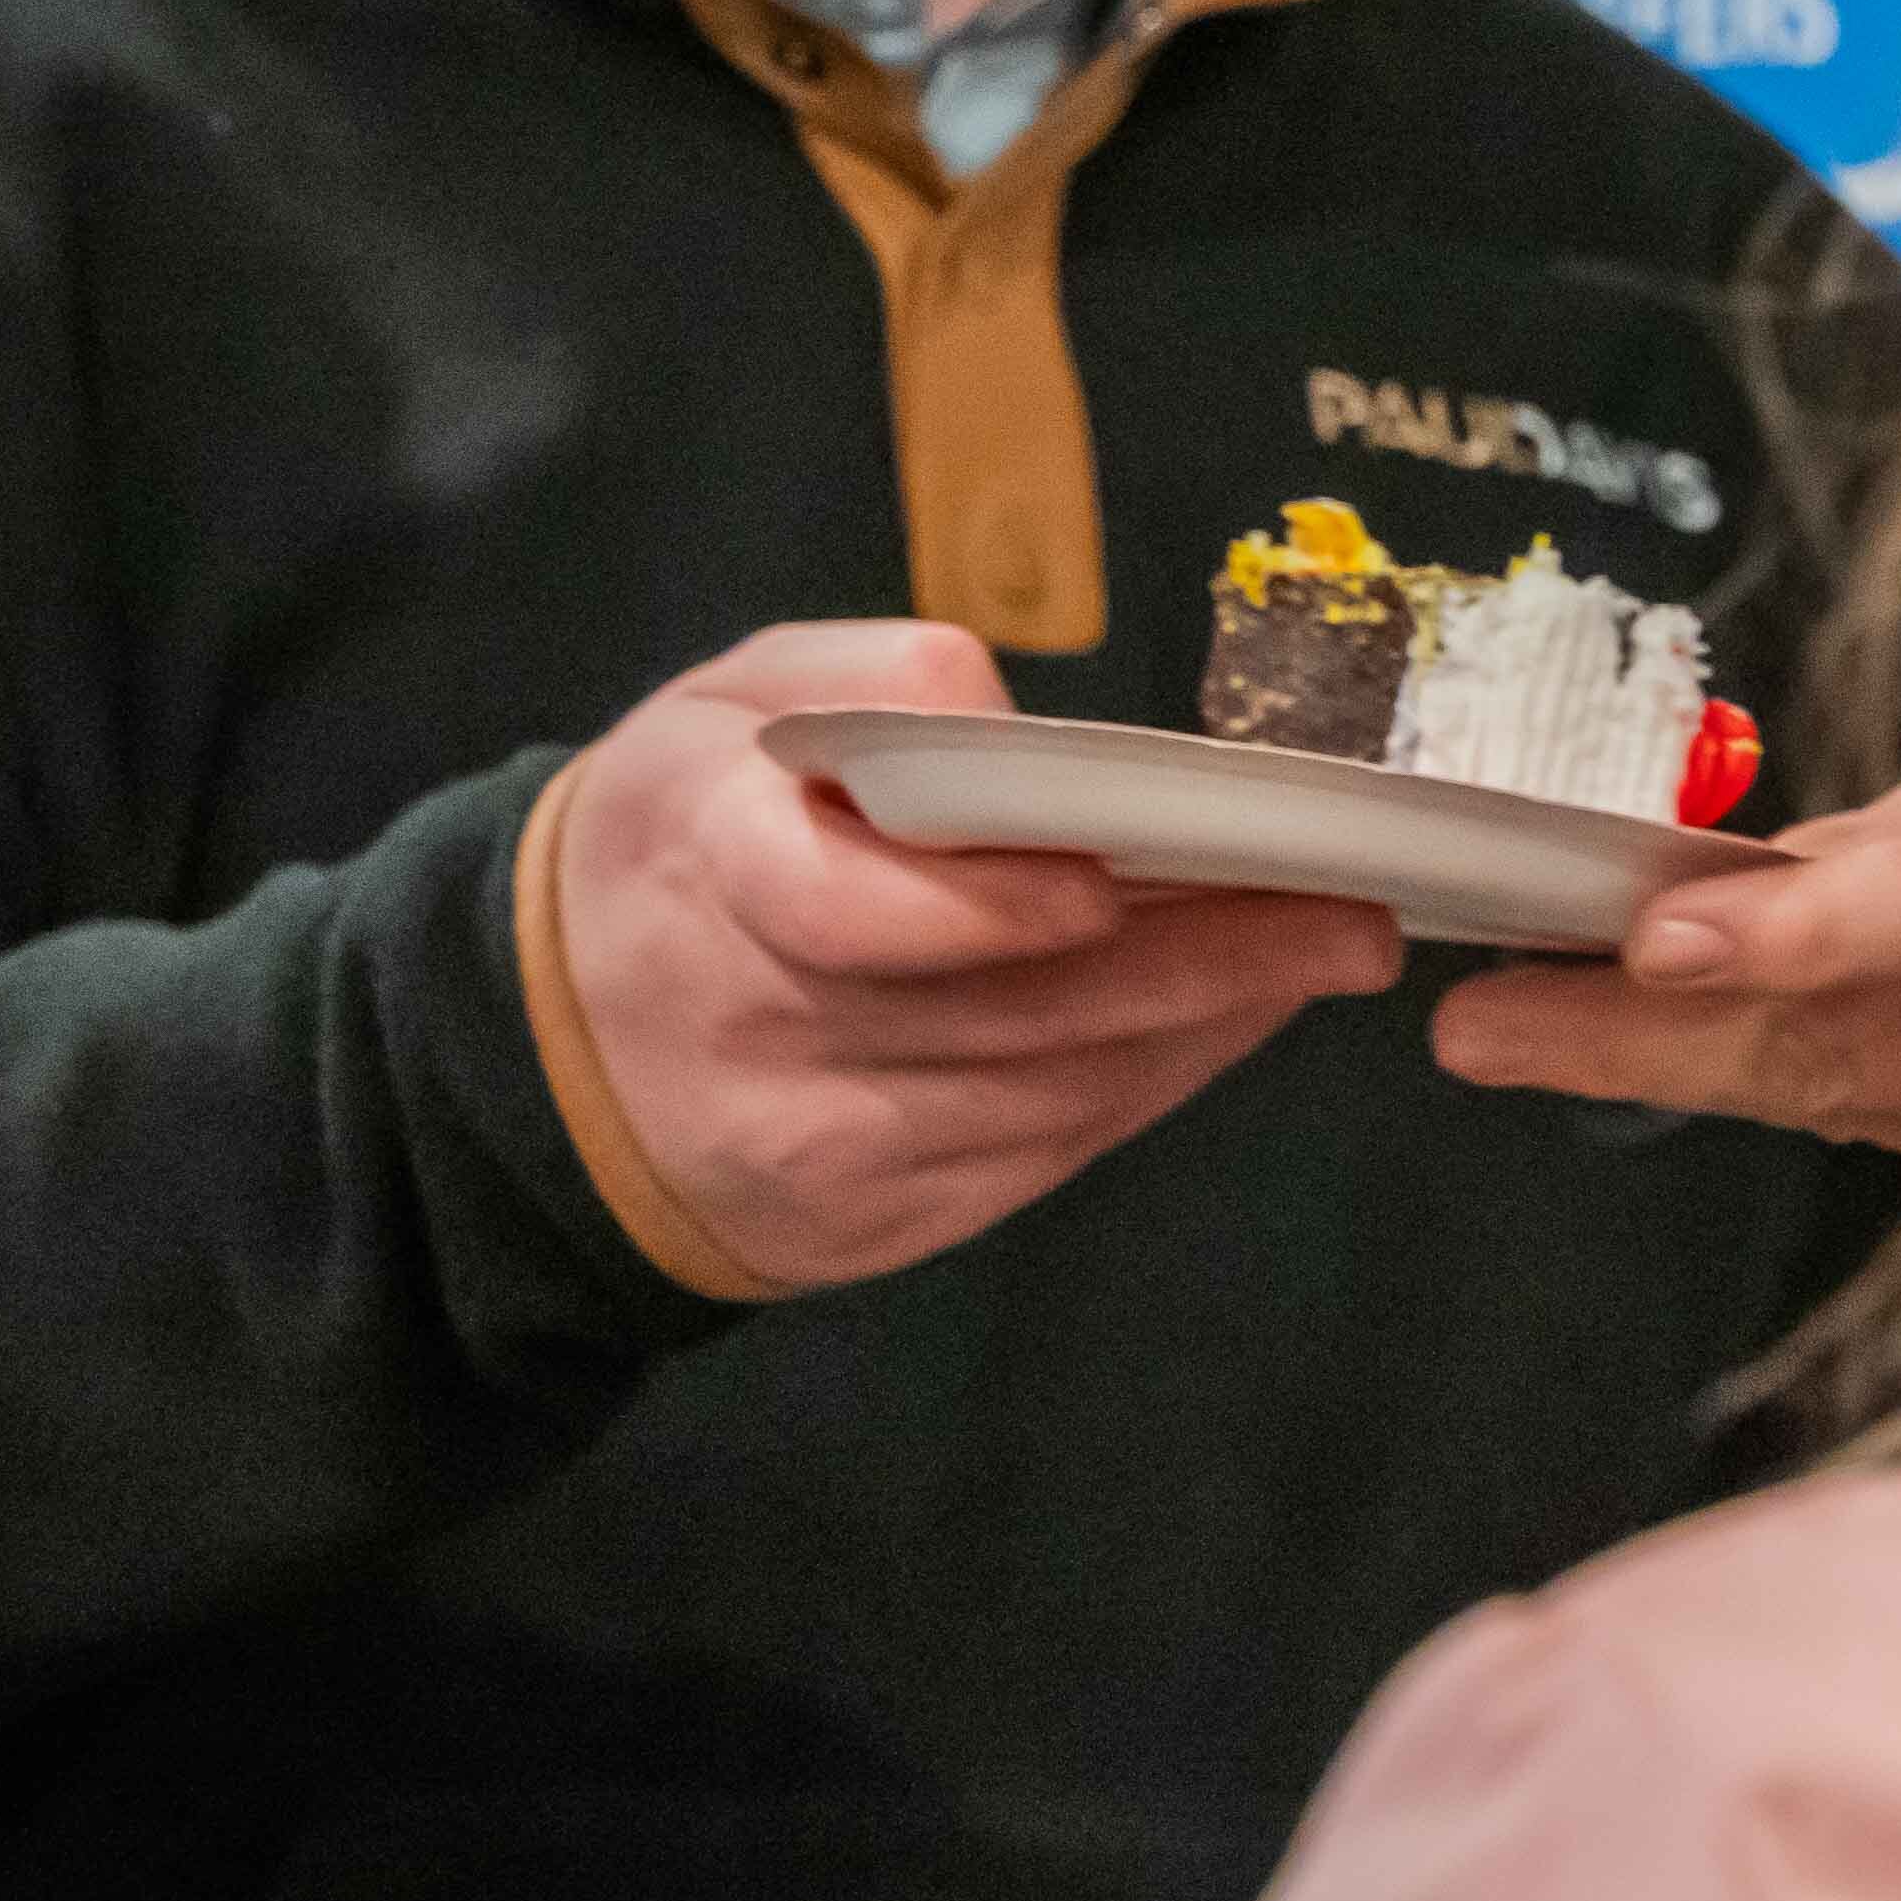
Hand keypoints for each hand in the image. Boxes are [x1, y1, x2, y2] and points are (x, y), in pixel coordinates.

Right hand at [550, 627, 1394, 1292]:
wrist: (556, 1050)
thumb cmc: (685, 837)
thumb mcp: (727, 710)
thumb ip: (870, 682)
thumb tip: (1013, 724)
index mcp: (701, 872)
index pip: (838, 913)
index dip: (981, 908)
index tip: (1110, 879)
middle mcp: (755, 1029)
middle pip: (995, 1014)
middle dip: (1194, 963)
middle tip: (1345, 914)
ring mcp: (814, 1144)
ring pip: (1043, 1094)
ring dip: (1201, 1023)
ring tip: (1324, 948)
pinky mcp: (870, 1218)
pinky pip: (1042, 1153)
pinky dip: (1152, 1082)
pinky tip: (1232, 1016)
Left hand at [1427, 726, 1900, 1156]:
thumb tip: (1760, 872)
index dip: (1814, 929)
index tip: (1668, 936)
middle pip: (1844, 1039)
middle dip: (1654, 1034)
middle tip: (1491, 1020)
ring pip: (1824, 1090)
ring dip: (1654, 1061)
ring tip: (1505, 1024)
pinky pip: (1845, 1105)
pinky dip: (1724, 1070)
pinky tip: (1604, 1039)